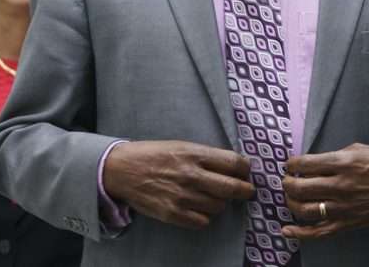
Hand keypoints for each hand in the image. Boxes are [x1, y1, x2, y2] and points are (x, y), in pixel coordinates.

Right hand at [103, 140, 254, 228]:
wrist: (122, 169)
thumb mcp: (182, 146)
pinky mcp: (172, 213)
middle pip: (232, 188)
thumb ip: (206, 156)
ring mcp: (181, 196)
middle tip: (247, 191)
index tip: (246, 172)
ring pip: (219, 206)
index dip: (245, 169)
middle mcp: (190, 175)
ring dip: (220, 203)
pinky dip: (205, 217)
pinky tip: (199, 208)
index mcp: (194, 154)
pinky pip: (202, 222)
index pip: (233, 162)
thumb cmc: (154, 155)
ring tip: (212, 197)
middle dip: (245, 191)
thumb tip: (234, 167)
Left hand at [281, 142, 368, 239]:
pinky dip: (300, 233)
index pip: (304, 164)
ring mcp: (344, 207)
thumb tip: (310, 165)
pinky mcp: (348, 223)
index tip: (290, 165)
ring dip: (290, 202)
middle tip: (288, 180)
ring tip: (291, 196)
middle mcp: (340, 186)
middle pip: (299, 187)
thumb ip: (333, 157)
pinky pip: (319, 233)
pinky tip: (287, 229)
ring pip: (304, 209)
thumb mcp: (358, 149)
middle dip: (287, 183)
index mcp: (343, 163)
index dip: (291, 164)